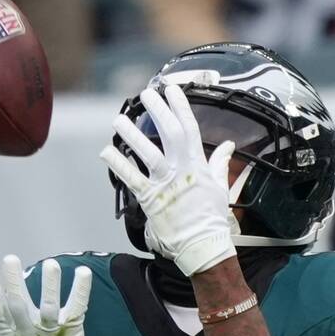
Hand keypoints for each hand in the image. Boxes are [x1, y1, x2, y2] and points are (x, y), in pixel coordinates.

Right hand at [0, 256, 90, 335]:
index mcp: (9, 335)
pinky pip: (77, 308)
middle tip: (10, 258)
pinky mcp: (72, 330)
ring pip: (50, 307)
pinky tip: (83, 272)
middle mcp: (29, 333)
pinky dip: (80, 291)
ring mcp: (51, 332)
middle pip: (20, 306)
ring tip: (51, 264)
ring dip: (50, 285)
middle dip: (14, 282)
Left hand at [100, 84, 235, 275]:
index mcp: (198, 165)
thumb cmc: (211, 218)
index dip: (180, 106)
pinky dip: (118, 164)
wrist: (202, 245)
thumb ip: (220, 163)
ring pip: (147, 152)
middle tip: (146, 94)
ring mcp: (164, 184)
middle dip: (158, 110)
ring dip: (131, 135)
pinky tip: (106, 151)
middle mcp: (181, 170)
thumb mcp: (221, 187)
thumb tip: (228, 145)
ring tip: (119, 119)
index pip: (189, 128)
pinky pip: (131, 178)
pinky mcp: (149, 199)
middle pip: (168, 133)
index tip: (172, 89)